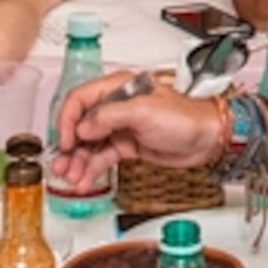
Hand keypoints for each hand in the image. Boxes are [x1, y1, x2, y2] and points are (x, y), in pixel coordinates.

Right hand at [52, 70, 226, 190]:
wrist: (207, 138)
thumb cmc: (185, 117)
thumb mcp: (143, 112)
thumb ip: (109, 116)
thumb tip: (84, 126)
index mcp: (118, 88)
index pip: (80, 99)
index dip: (69, 120)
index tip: (67, 141)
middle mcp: (116, 106)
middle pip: (81, 124)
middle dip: (69, 146)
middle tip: (61, 165)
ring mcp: (121, 127)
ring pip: (89, 144)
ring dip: (78, 161)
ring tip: (71, 178)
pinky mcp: (127, 145)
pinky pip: (102, 157)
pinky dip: (92, 169)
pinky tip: (85, 180)